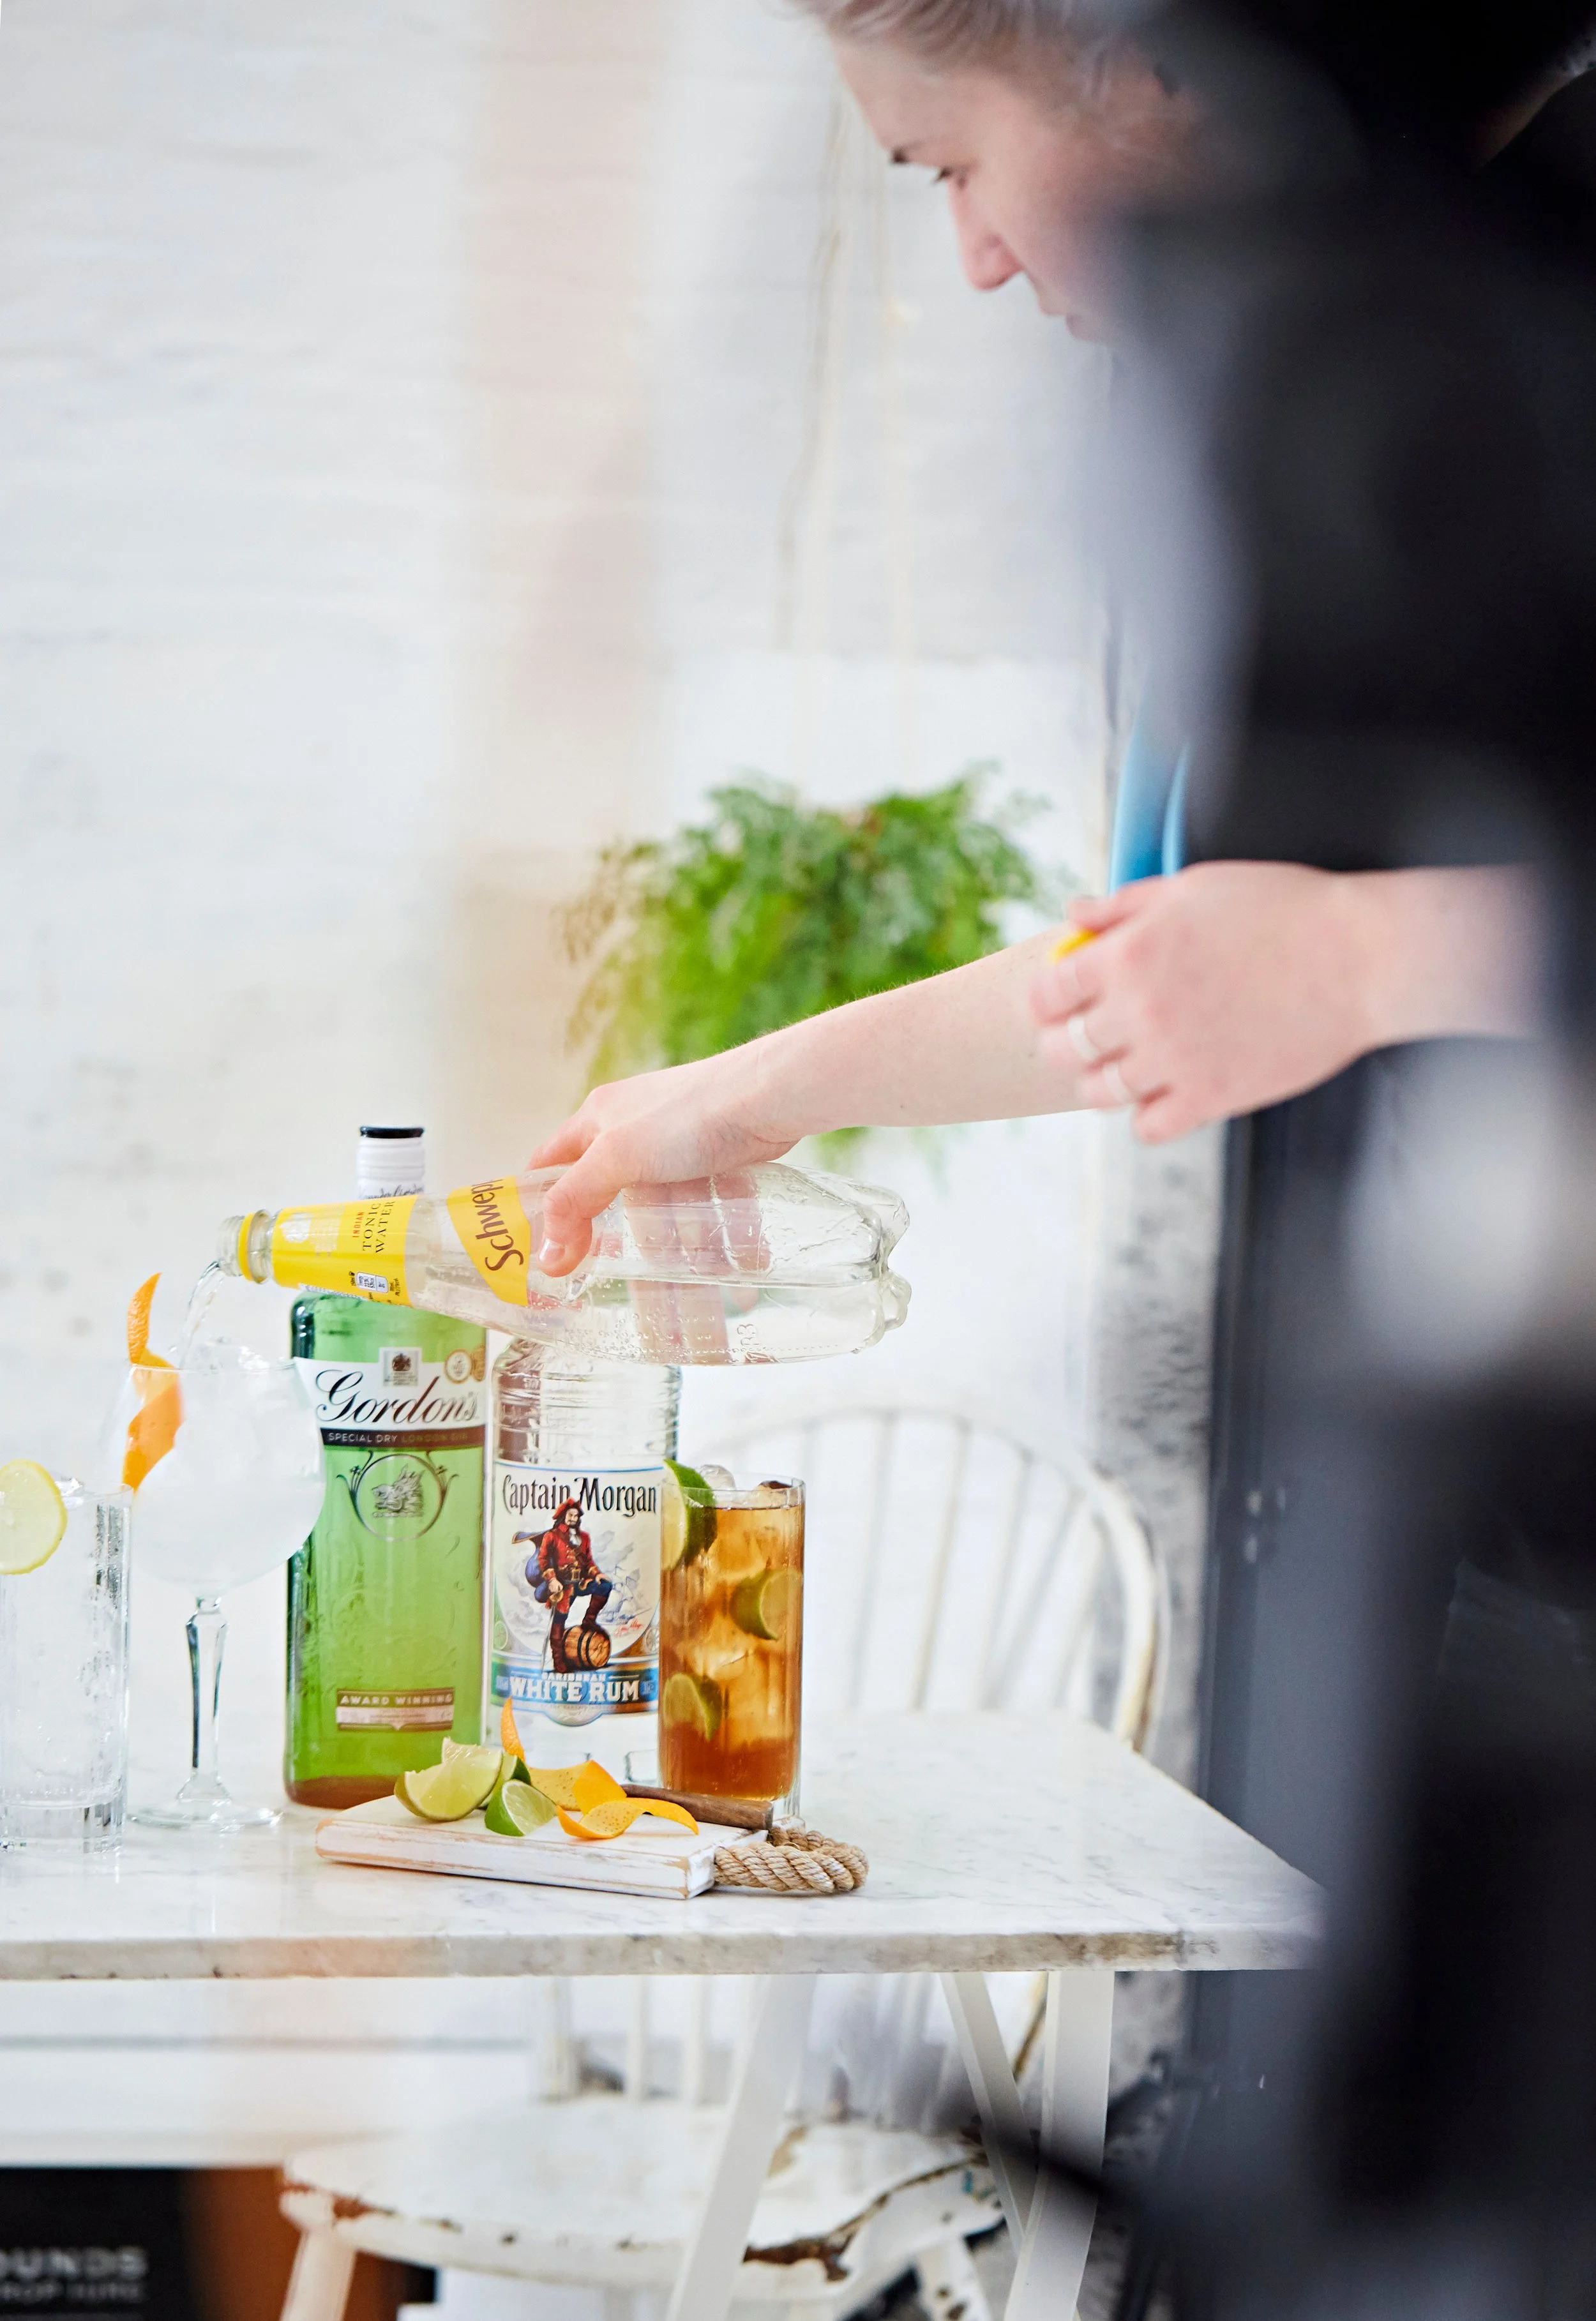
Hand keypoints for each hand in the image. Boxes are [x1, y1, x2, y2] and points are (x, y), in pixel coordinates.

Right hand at [528, 1049, 799, 1273]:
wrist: (767, 1095)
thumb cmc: (683, 1117)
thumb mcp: (614, 1158)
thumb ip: (575, 1202)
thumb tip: (546, 1256)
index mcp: (596, 1119)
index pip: (552, 1165)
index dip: (543, 1207)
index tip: (547, 1255)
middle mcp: (633, 1129)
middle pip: (619, 1200)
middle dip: (633, 1250)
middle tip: (638, 1295)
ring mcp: (678, 1142)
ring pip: (672, 1210)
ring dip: (689, 1253)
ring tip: (704, 1299)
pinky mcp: (719, 1155)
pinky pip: (711, 1203)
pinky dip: (724, 1236)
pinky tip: (741, 1269)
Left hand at [1029, 861, 1541, 1143]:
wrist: (1361, 958)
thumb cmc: (1283, 910)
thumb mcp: (1193, 887)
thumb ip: (1124, 905)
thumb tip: (1073, 915)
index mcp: (1130, 954)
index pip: (1048, 992)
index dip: (1045, 997)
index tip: (1056, 1000)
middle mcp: (1142, 1011)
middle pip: (1066, 1047)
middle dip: (1064, 1043)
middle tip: (1079, 1039)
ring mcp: (1175, 1060)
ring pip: (1102, 1093)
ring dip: (1101, 1083)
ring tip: (1118, 1070)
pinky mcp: (1212, 1097)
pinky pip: (1149, 1126)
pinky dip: (1148, 1115)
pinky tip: (1162, 1094)